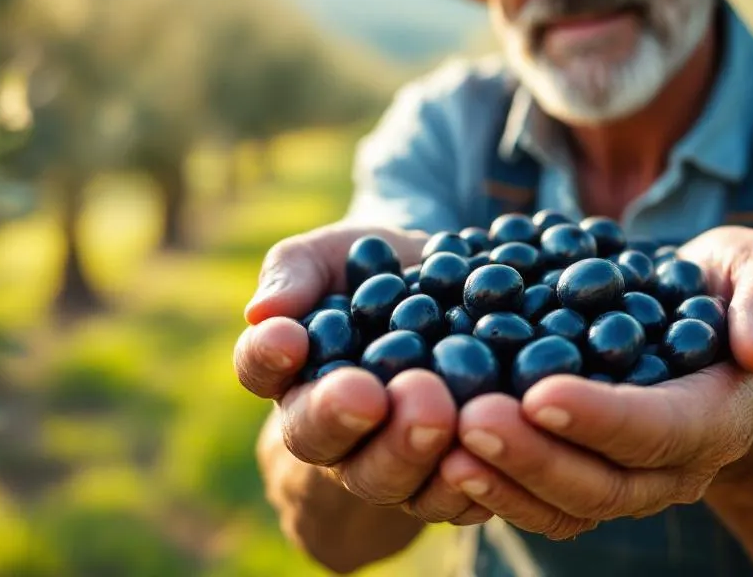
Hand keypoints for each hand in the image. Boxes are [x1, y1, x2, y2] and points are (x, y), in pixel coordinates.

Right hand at [233, 221, 491, 525]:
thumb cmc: (375, 266)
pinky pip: (451, 497)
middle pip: (319, 440)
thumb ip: (294, 273)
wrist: (452, 283)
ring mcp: (387, 460)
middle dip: (342, 418)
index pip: (261, 367)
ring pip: (384, 479)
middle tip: (372, 394)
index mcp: (291, 372)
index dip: (268, 357)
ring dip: (408, 452)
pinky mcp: (444, 478)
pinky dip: (471, 479)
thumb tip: (262, 311)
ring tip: (438, 415)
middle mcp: (330, 429)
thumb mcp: (333, 253)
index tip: (288, 338)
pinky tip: (491, 445)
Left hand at [438, 226, 752, 538]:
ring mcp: (626, 481)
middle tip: (473, 417)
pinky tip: (443, 453)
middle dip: (536, 456)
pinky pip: (537, 501)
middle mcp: (674, 468)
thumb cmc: (728, 286)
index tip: (540, 393)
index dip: (603, 418)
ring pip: (565, 507)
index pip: (662, 430)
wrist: (696, 320)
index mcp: (718, 418)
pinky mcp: (582, 476)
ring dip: (505, 482)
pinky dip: (493, 485)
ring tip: (447, 447)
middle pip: (604, 484)